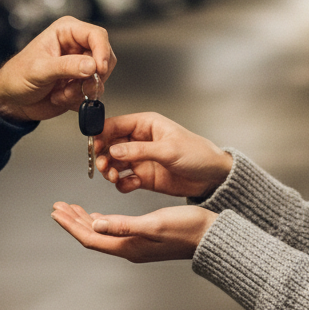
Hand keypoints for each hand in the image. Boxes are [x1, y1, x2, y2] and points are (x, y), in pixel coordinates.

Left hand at [0, 16, 114, 121]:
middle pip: (104, 57)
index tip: (99, 69)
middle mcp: (77, 46)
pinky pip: (93, 92)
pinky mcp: (81, 83)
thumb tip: (92, 65)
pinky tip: (59, 97)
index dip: (102, 52)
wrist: (11, 100)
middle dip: (91, 76)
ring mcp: (80, 66)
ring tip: (61, 93)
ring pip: (101, 78)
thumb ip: (67, 66)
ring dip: (82, 90)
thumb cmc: (17, 77)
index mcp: (66, 32)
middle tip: (73, 86)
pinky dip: (78, 99)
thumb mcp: (40, 69)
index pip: (97, 35)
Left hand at [51, 201, 216, 262]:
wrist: (209, 236)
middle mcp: (129, 248)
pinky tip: (98, 214)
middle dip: (73, 220)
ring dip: (84, 219)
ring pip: (102, 231)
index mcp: (128, 246)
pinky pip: (114, 229)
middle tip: (58, 206)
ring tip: (71, 208)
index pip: (90, 236)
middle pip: (92, 235)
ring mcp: (135, 244)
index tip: (56, 211)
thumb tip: (96, 223)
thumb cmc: (186, 229)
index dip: (71, 225)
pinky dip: (101, 219)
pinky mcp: (143, 238)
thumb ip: (123, 225)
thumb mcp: (153, 223)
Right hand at [92, 112, 232, 198]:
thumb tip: (114, 149)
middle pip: (110, 144)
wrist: (213, 177)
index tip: (94, 146)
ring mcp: (141, 159)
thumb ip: (139, 150)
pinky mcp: (144, 176)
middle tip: (104, 166)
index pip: (115, 124)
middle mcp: (140, 140)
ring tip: (114, 177)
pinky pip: (124, 179)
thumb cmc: (198, 154)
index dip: (101, 134)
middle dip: (103, 155)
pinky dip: (122, 183)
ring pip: (114, 162)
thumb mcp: (168, 150)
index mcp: (146, 124)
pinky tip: (129, 184)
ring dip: (110, 170)